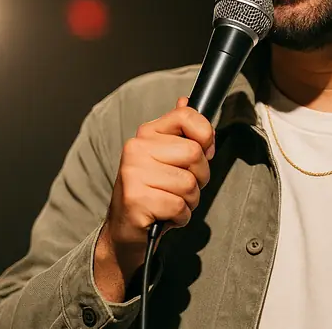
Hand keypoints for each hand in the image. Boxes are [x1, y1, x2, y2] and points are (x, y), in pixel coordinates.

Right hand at [94, 97, 214, 301]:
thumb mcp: (166, 158)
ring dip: (189, 201)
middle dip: (200, 177)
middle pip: (195, 153)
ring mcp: (134, 174)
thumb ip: (180, 132)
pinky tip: (165, 216)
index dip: (205, 135)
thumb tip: (186, 100)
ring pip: (190, 184)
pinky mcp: (136, 200)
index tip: (204, 150)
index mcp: (147, 133)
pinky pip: (179, 207)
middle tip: (183, 187)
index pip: (186, 115)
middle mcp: (137, 149)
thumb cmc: (152, 192)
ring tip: (171, 202)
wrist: (125, 231)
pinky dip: (180, 217)